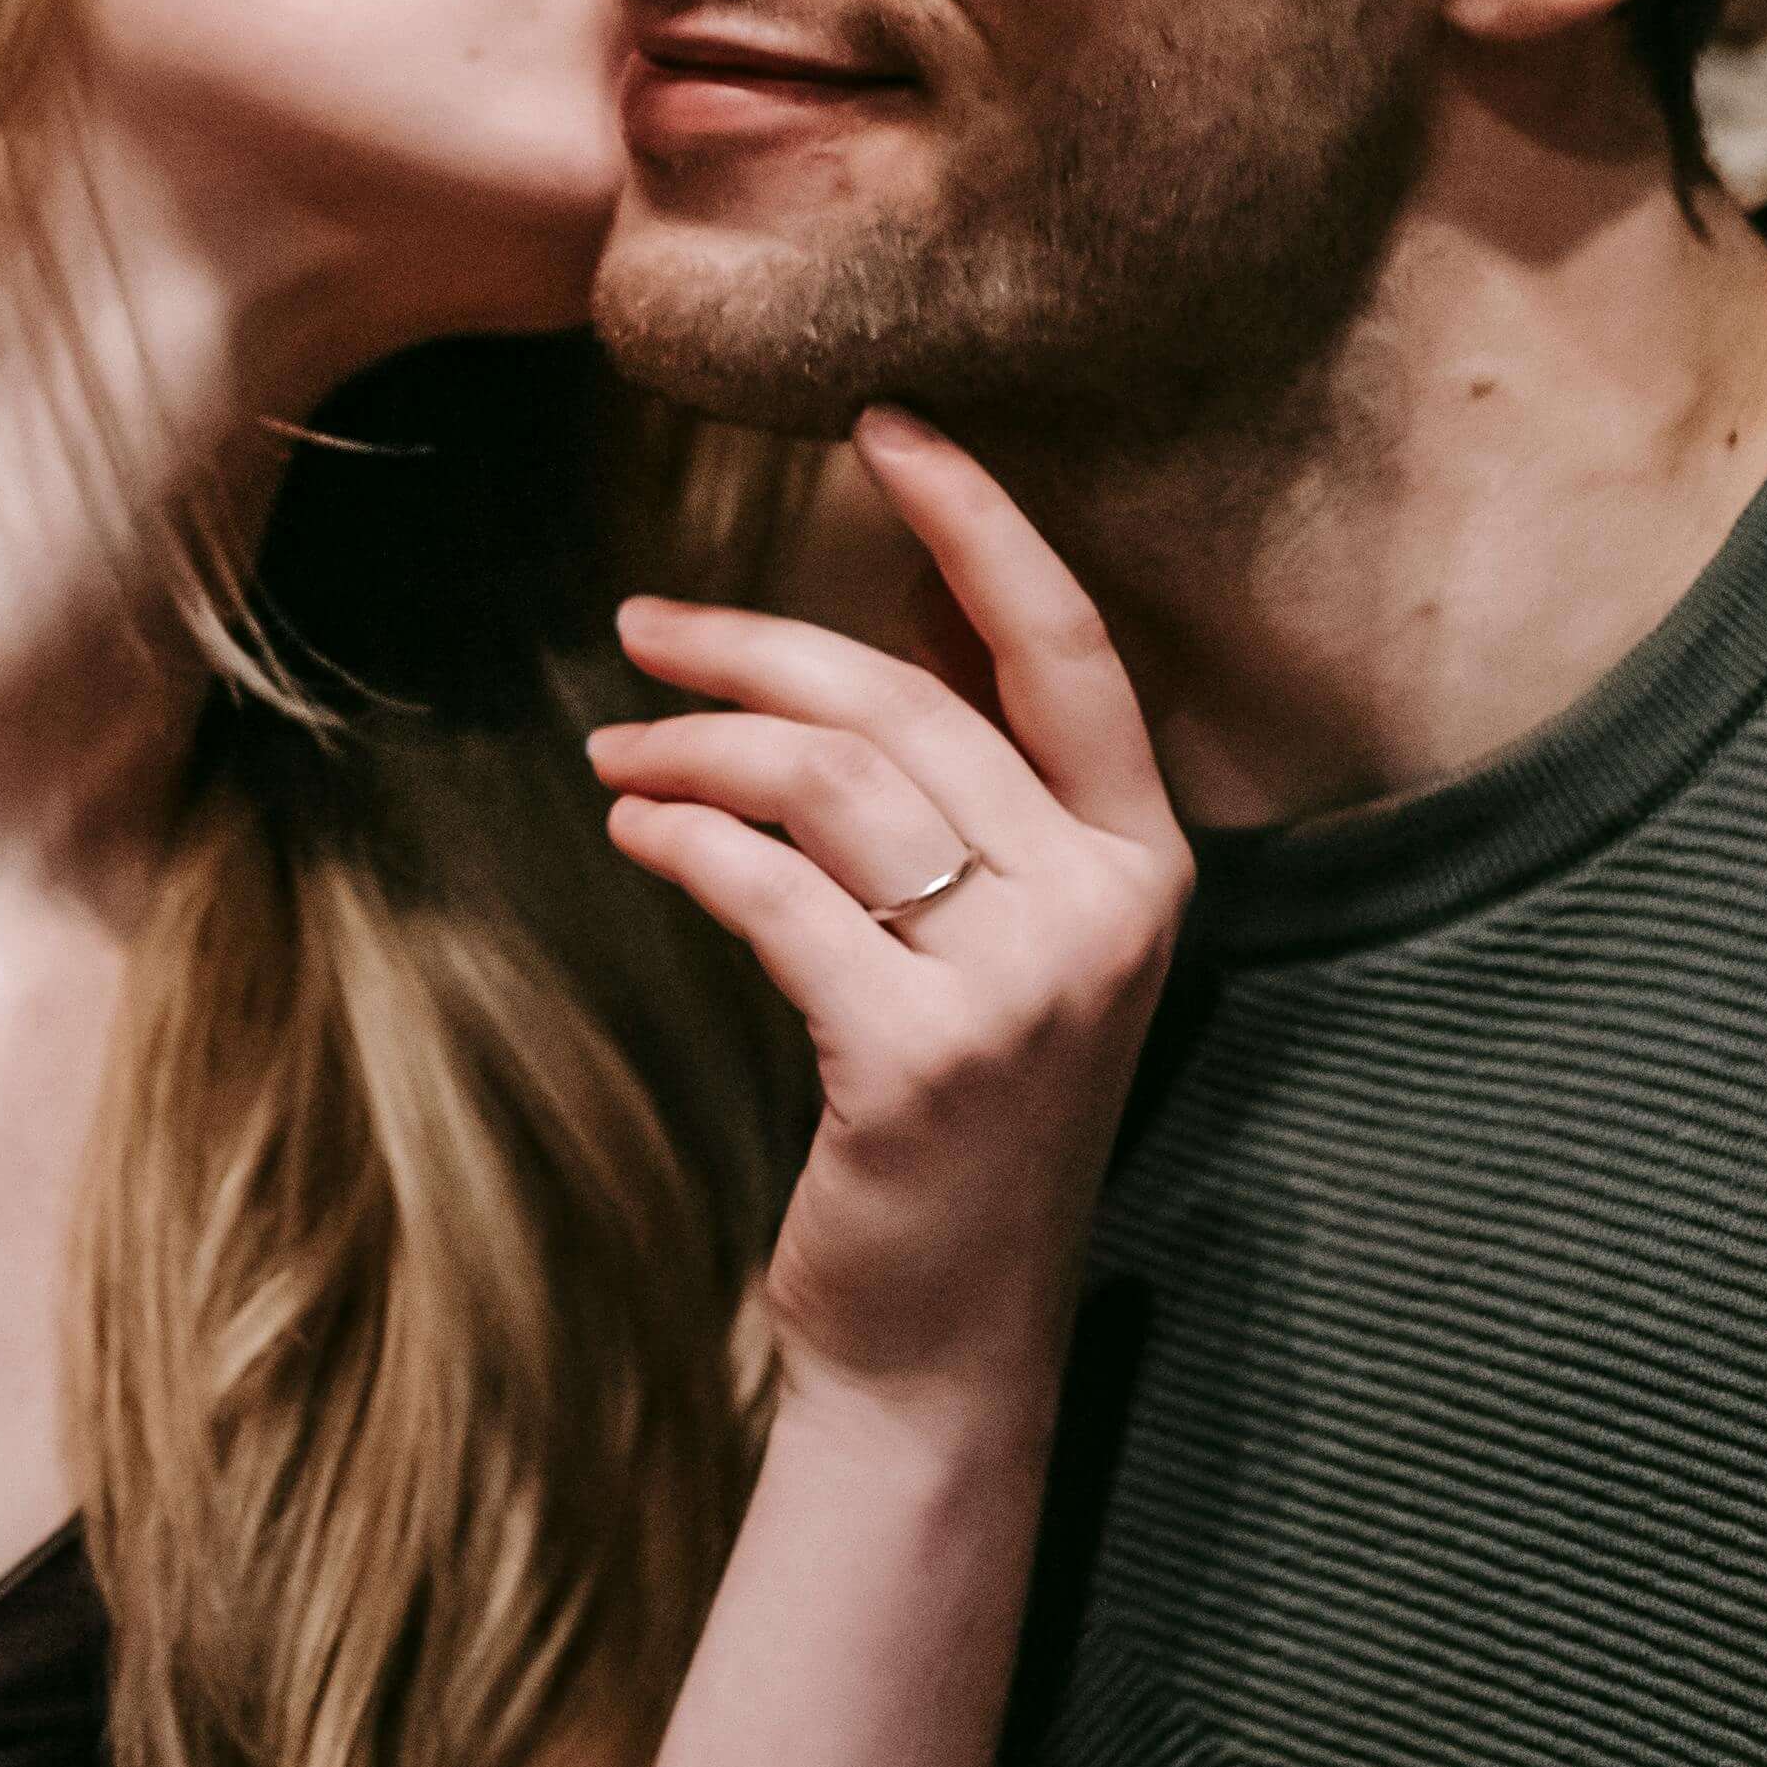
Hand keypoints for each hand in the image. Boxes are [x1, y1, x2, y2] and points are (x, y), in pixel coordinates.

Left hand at [588, 409, 1189, 1424]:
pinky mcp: (922, 1056)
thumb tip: (900, 601)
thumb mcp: (996, 937)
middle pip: (910, 704)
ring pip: (834, 783)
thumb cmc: (953, 1121)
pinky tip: (635, 833)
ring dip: (698, 747)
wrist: (940, 1340)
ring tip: (618, 753)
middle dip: (758, 645)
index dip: (977, 521)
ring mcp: (1024, 987)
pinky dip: (686, 842)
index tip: (883, 426)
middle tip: (643, 629)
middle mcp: (1108, 910)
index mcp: (1147, 862)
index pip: (1065, 647)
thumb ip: (968, 781)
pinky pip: (775, 893)